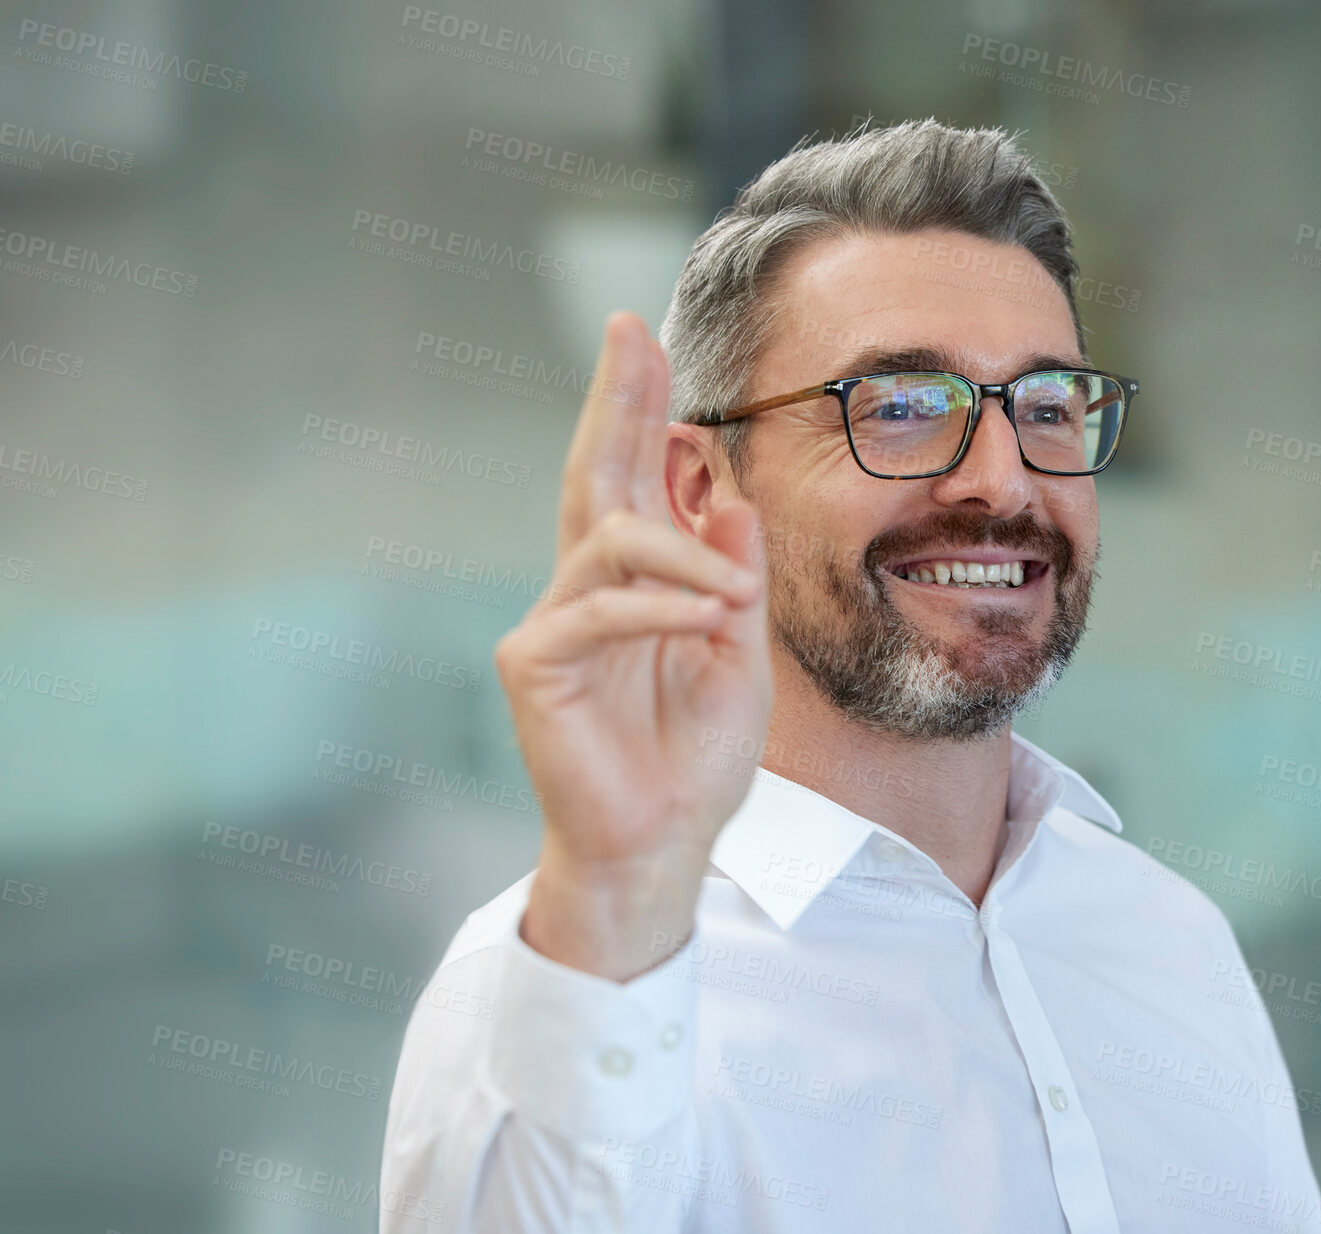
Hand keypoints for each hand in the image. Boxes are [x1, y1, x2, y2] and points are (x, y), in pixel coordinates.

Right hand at [494, 312, 772, 979]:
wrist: (663, 845)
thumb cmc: (697, 760)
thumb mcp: (740, 656)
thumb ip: (734, 578)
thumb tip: (729, 495)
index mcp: (636, 584)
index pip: (634, 479)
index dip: (636, 409)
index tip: (641, 341)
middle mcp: (588, 589)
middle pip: (595, 474)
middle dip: (614, 400)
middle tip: (624, 329)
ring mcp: (555, 623)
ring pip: (610, 539)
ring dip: (680, 552)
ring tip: (730, 596)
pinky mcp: (535, 664)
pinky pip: (598, 610)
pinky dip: (657, 608)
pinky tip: (705, 619)